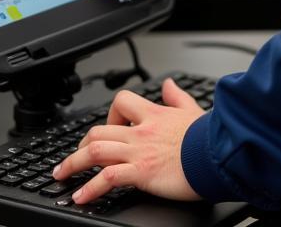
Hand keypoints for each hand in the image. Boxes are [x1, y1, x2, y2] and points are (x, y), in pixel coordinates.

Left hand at [52, 78, 204, 203]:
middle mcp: (141, 131)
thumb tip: (169, 84)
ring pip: (94, 151)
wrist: (218, 152)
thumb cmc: (208, 136)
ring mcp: (138, 151)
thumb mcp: (193, 109)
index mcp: (153, 114)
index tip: (105, 129)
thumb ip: (177, 96)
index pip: (121, 102)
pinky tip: (81, 196)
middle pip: (98, 130)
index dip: (108, 115)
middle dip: (79, 145)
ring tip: (62, 176)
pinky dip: (89, 188)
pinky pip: (107, 178)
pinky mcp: (141, 171)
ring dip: (72, 165)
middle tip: (72, 159)